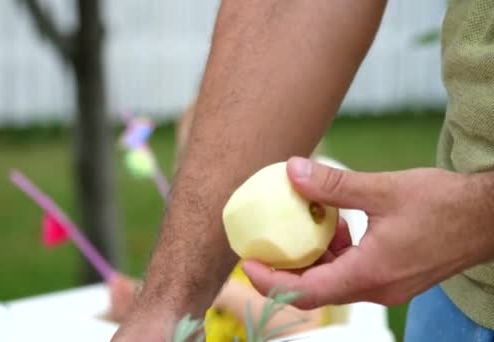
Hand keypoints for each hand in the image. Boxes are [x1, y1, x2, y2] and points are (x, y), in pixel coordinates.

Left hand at [242, 157, 493, 309]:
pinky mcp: (392, 276)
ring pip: (333, 282)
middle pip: (314, 291)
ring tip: (301, 227)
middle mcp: (375, 288)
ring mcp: (385, 285)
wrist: (489, 218)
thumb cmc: (445, 205)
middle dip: (284, 271)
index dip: (270, 282)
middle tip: (263, 245)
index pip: (305, 293)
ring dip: (312, 258)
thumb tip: (291, 171)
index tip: (247, 261)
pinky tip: (337, 224)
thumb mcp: (384, 189)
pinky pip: (351, 272)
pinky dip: (335, 253)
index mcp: (370, 273)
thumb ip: (334, 185)